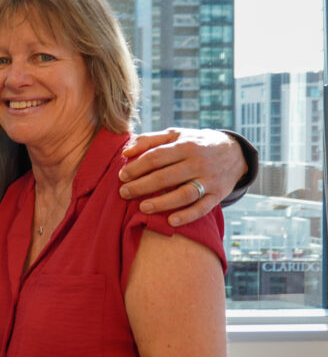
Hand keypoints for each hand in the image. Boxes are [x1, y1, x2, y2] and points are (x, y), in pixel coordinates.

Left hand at [118, 128, 245, 225]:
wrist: (234, 152)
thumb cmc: (195, 143)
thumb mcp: (175, 135)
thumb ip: (149, 140)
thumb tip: (126, 151)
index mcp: (185, 146)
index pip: (156, 157)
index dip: (137, 167)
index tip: (122, 176)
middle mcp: (198, 163)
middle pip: (166, 177)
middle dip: (141, 186)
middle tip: (124, 193)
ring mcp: (209, 180)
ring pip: (184, 194)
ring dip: (162, 203)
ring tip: (142, 208)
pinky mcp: (218, 195)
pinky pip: (202, 208)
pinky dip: (187, 216)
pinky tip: (170, 222)